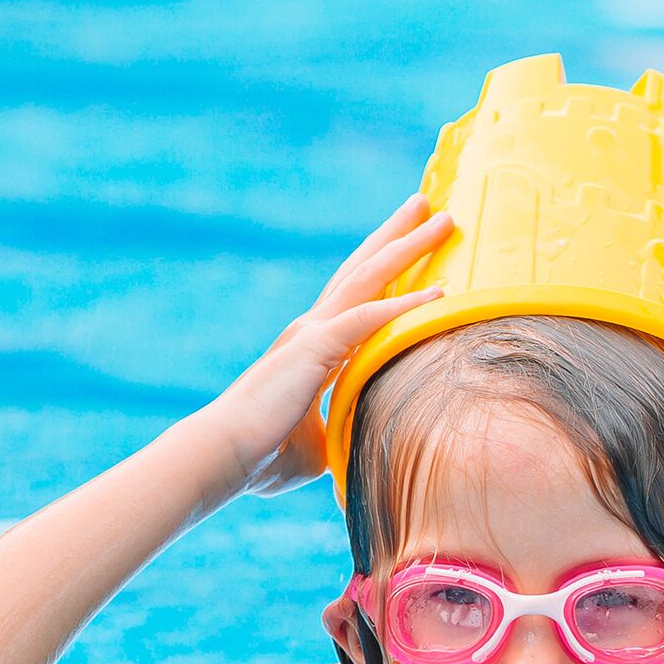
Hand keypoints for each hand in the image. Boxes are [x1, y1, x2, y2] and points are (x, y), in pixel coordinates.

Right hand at [207, 194, 455, 495]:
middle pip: (364, 269)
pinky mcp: (314, 348)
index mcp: (312, 345)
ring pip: (369, 277)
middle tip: (429, 206)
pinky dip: (404, 305)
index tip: (411, 245)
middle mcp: (312, 328)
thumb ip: (343, 431)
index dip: (384, 269)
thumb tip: (365, 446)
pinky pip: (368, 319)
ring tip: (441, 217)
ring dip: (407, 247)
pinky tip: (438, 293)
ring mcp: (312, 333)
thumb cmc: (263, 457)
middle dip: (398, 236)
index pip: (357, 296)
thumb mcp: (319, 442)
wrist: (223, 457)